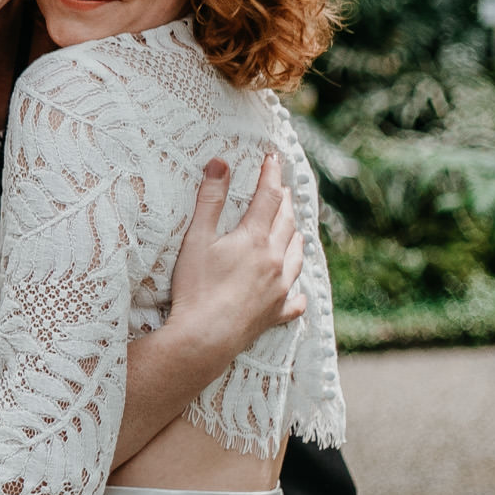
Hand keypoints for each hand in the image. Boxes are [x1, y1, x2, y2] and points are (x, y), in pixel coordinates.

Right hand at [166, 153, 303, 360]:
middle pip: (287, 223)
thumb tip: (220, 162)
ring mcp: (279, 288)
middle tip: (283, 189)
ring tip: (295, 229)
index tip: (273, 157)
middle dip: (285, 202)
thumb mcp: (196, 239)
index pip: (268, 197)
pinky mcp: (276, 313)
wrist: (205, 337)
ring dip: (296, 237)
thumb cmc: (196, 287)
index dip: (270, 175)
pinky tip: (298, 292)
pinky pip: (295, 300)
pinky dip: (298, 291)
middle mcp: (275, 260)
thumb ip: (210, 199)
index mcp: (255, 239)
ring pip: (296, 256)